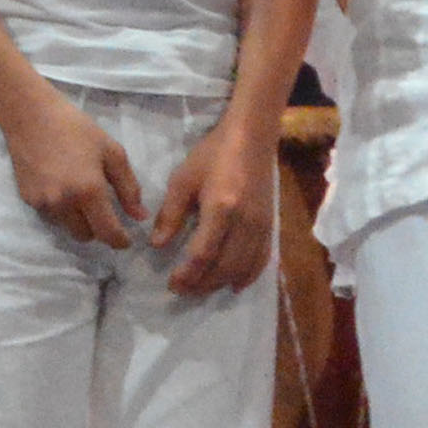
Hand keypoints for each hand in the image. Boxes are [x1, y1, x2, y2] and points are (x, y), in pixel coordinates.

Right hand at [8, 90, 146, 250]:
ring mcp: (43, 204)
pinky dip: (60, 210)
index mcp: (89, 191)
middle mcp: (64, 204)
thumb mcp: (111, 152)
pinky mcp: (28, 200)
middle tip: (104, 212)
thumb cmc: (76, 128)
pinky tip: (61, 187)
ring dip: (78, 221)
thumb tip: (140, 216)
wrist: (31, 116)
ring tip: (80, 195)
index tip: (126, 241)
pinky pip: (50, 216)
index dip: (119, 241)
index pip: (107, 232)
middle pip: (85, 236)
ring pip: (67, 228)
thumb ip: (129, 187)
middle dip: (98, 230)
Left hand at [150, 118, 280, 295]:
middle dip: (202, 284)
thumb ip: (171, 214)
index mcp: (221, 207)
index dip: (187, 274)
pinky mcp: (270, 225)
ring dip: (221, 283)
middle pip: (224, 267)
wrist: (252, 137)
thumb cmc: (213, 155)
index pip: (203, 253)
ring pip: (243, 268)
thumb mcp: (183, 179)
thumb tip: (158, 245)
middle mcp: (245, 222)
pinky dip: (247, 276)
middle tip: (182, 290)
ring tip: (201, 288)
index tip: (172, 283)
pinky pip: (261, 259)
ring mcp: (261, 225)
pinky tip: (234, 284)